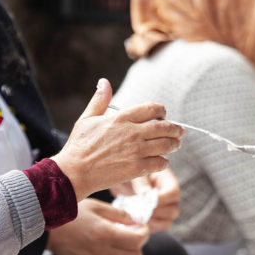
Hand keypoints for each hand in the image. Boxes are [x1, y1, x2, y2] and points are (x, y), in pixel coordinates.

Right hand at [48, 198, 149, 254]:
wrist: (46, 231)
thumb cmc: (70, 214)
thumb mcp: (95, 206)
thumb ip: (118, 214)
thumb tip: (135, 221)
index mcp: (105, 234)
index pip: (139, 240)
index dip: (144, 233)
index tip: (139, 227)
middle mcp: (102, 252)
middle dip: (137, 245)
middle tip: (130, 235)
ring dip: (125, 254)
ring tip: (116, 242)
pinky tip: (103, 249)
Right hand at [52, 79, 183, 200]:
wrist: (74, 172)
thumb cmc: (78, 146)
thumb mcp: (87, 119)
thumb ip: (99, 100)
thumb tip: (104, 82)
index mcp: (121, 118)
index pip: (152, 109)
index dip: (162, 111)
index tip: (163, 115)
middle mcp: (132, 132)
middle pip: (165, 126)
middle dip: (176, 129)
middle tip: (180, 131)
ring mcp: (136, 151)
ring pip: (166, 145)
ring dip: (174, 144)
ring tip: (175, 145)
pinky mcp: (137, 168)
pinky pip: (160, 163)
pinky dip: (164, 162)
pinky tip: (161, 162)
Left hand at [112, 168, 179, 231]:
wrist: (123, 181)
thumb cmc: (131, 172)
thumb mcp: (135, 173)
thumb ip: (141, 181)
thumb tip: (145, 195)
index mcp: (167, 181)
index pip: (173, 193)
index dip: (162, 199)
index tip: (147, 201)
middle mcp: (169, 198)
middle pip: (173, 211)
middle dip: (156, 213)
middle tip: (140, 212)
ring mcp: (164, 210)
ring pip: (166, 223)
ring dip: (152, 223)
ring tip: (137, 218)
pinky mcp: (155, 220)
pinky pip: (155, 228)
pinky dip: (146, 228)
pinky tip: (134, 224)